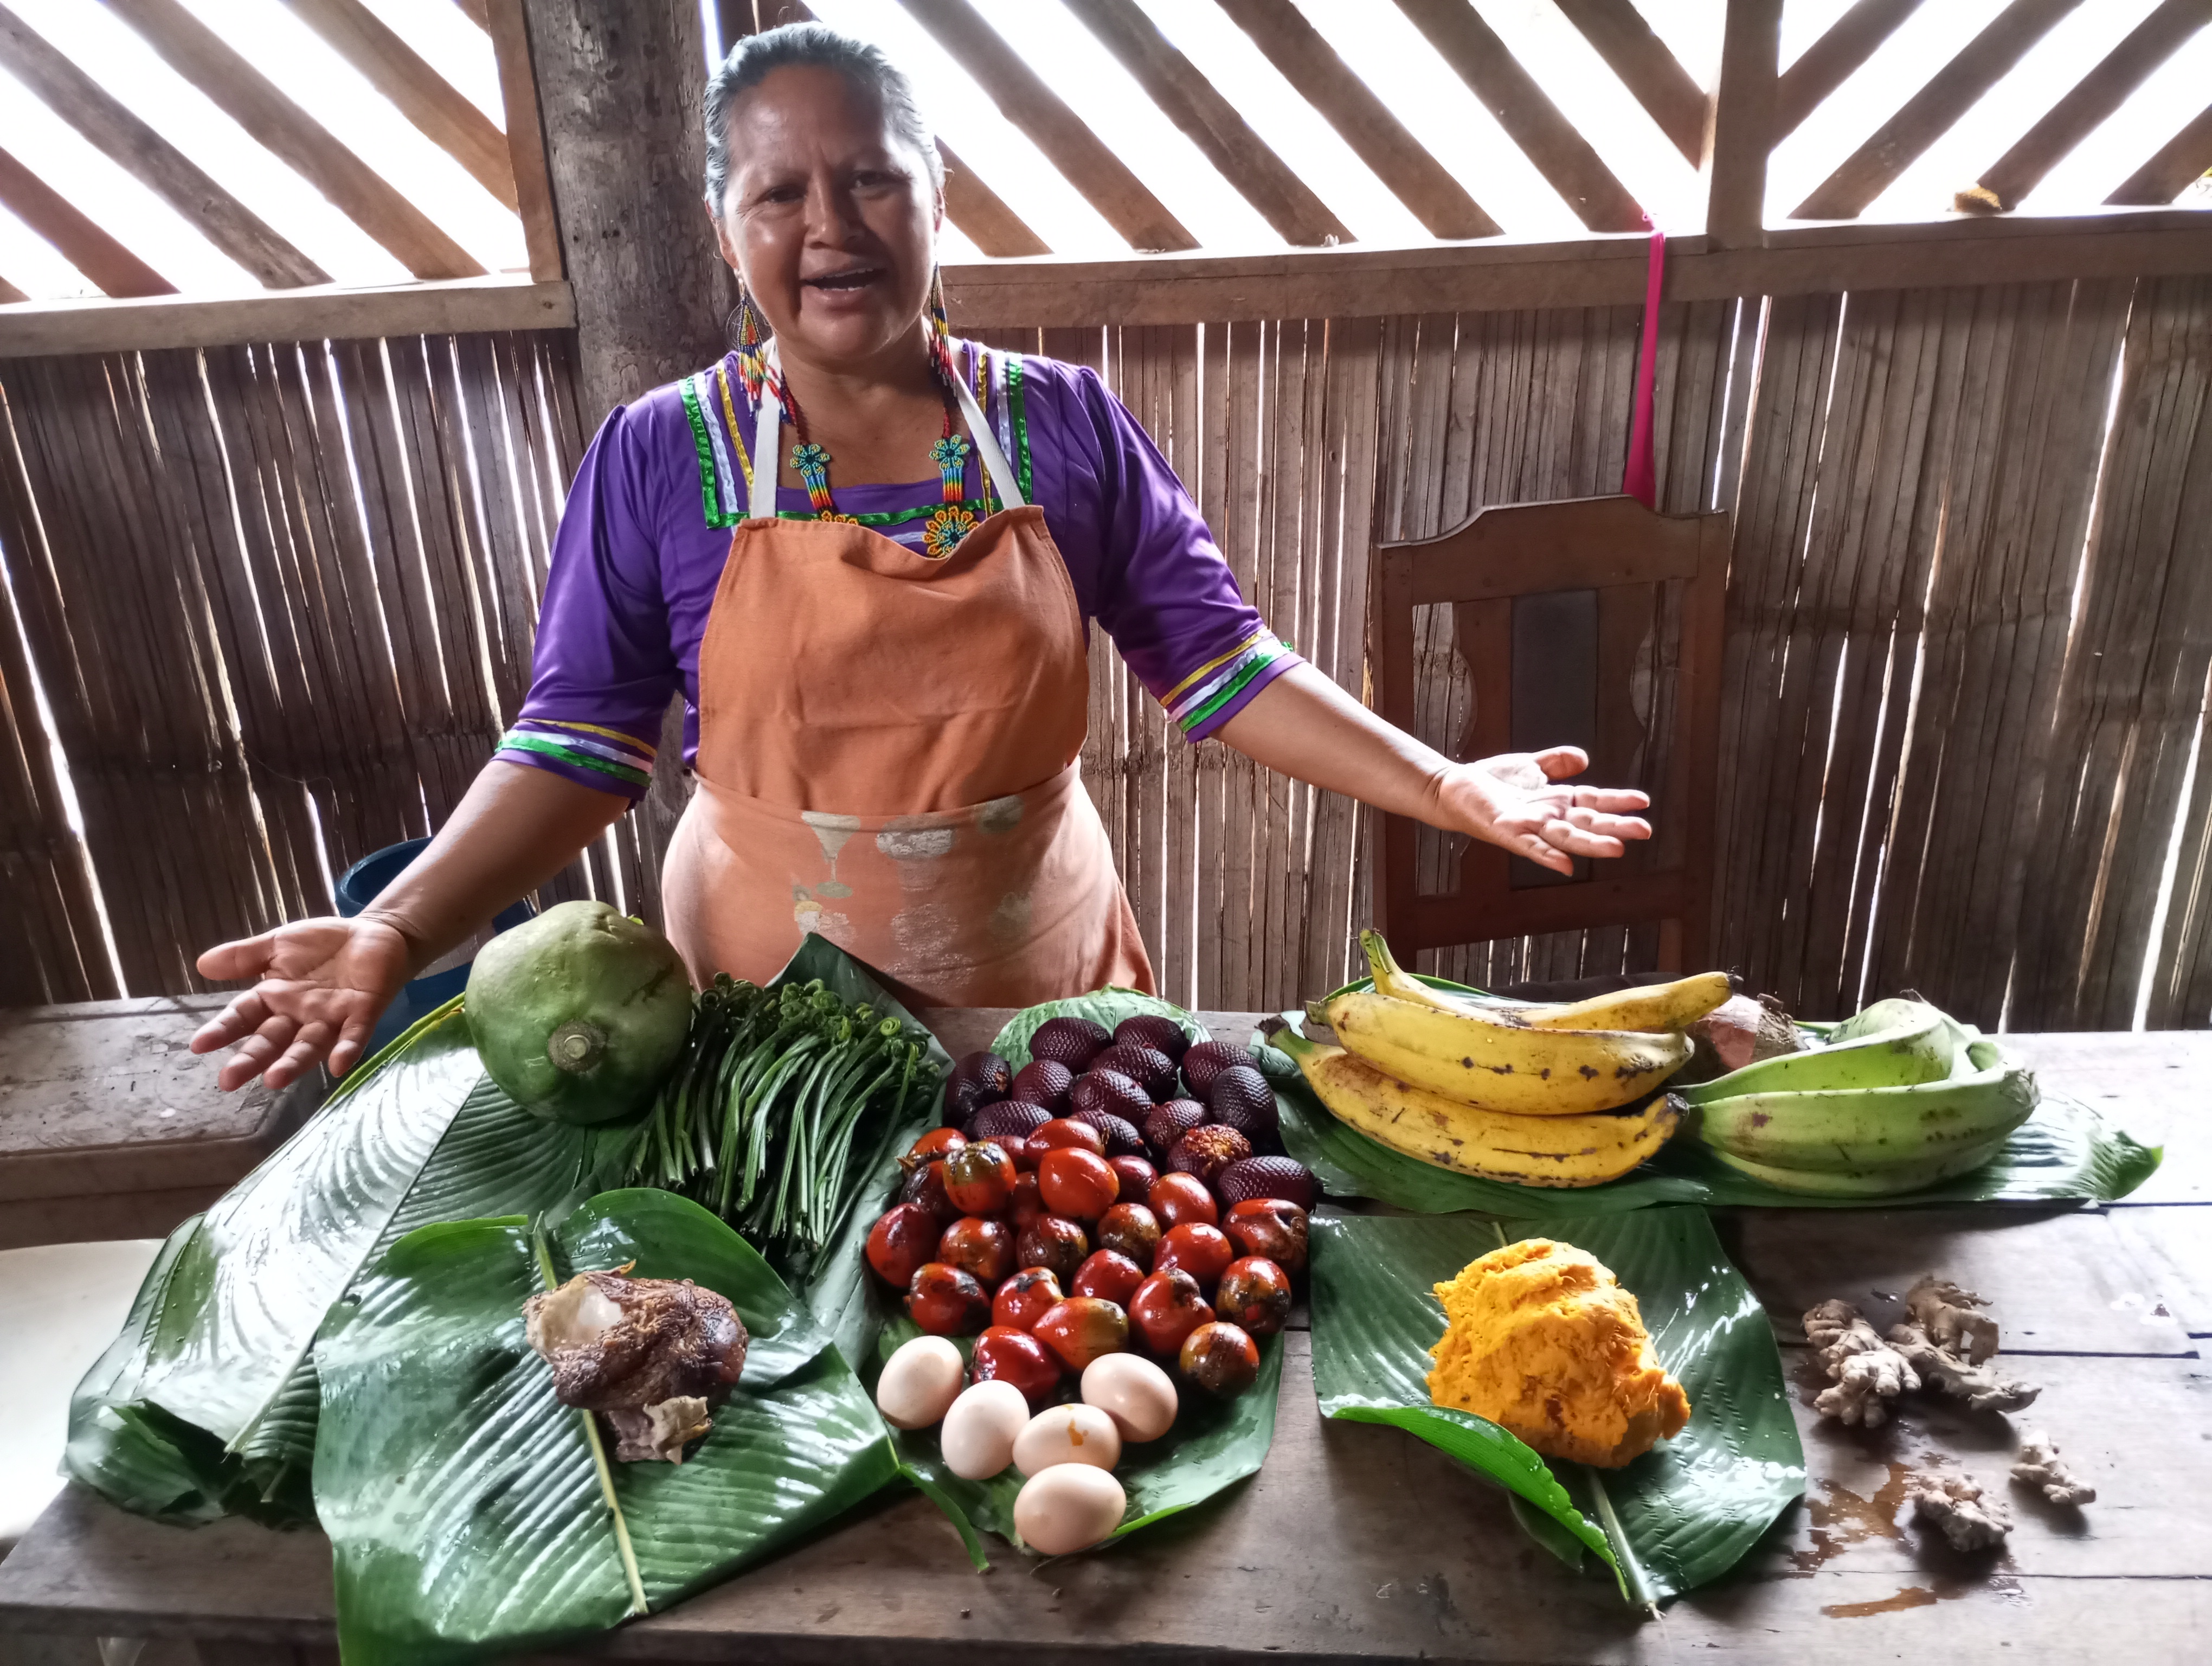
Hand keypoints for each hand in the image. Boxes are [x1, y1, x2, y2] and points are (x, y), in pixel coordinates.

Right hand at [189, 916, 414, 1090]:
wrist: (373, 934)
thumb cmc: (322, 945)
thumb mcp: (278, 945)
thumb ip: (244, 957)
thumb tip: (201, 964)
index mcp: (274, 998)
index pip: (243, 1016)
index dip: (223, 1030)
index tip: (198, 1045)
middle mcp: (299, 1015)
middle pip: (272, 1040)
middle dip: (251, 1059)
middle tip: (229, 1081)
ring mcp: (331, 1017)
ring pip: (309, 1045)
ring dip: (293, 1063)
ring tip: (273, 1080)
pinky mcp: (364, 1011)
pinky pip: (354, 1035)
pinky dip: (346, 1049)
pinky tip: (337, 1066)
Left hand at [1432, 746, 1651, 875]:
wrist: (1454, 787)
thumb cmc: (1492, 780)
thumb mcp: (1531, 765)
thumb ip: (1556, 762)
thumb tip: (1584, 759)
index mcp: (1557, 801)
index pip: (1594, 802)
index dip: (1618, 802)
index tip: (1644, 802)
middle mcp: (1548, 817)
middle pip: (1587, 823)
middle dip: (1616, 826)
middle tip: (1645, 831)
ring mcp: (1529, 827)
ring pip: (1566, 837)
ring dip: (1591, 844)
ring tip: (1617, 849)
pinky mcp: (1506, 832)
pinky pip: (1530, 848)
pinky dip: (1547, 856)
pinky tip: (1565, 866)